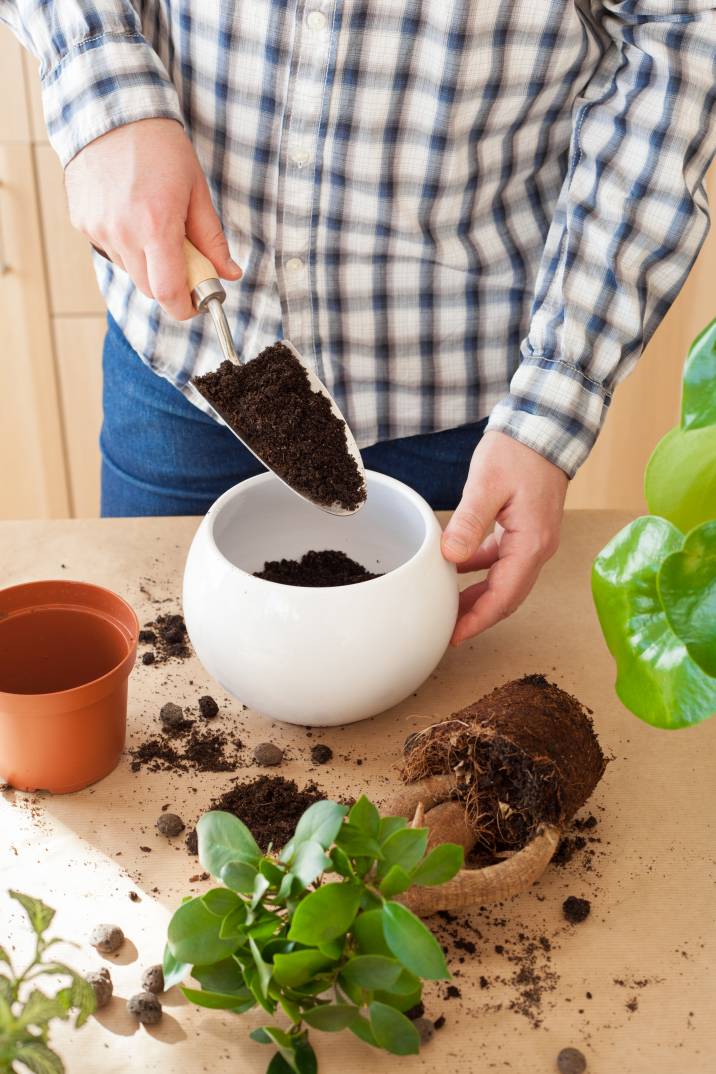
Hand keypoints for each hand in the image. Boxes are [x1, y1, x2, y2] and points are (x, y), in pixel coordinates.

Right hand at [64, 118, 240, 318]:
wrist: (111, 110)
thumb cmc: (159, 147)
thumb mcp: (196, 191)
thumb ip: (212, 240)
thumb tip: (229, 274)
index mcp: (156, 226)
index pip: (168, 293)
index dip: (184, 308)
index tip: (196, 304)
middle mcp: (122, 233)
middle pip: (149, 289)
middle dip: (170, 284)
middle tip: (184, 260)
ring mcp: (98, 229)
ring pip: (130, 271)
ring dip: (147, 263)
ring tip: (153, 224)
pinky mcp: (82, 222)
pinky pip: (110, 250)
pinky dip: (126, 245)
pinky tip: (130, 213)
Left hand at [442, 431, 567, 644]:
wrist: (544, 427)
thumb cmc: (518, 451)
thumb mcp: (486, 485)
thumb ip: (469, 522)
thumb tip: (450, 556)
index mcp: (531, 543)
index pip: (504, 596)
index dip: (478, 619)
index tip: (455, 636)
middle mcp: (538, 547)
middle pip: (507, 596)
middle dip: (478, 616)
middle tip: (447, 631)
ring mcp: (534, 539)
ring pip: (505, 580)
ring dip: (479, 596)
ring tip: (449, 608)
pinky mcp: (526, 529)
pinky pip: (503, 561)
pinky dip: (481, 571)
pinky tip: (457, 568)